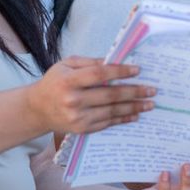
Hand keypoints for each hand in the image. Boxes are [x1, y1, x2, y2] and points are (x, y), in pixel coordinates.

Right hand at [26, 56, 155, 134]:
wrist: (37, 109)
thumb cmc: (54, 82)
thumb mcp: (66, 65)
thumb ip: (90, 62)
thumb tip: (115, 60)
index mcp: (69, 81)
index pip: (99, 74)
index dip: (120, 72)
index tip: (138, 70)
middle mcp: (73, 100)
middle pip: (110, 95)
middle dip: (134, 92)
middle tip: (152, 89)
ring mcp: (77, 117)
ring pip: (111, 111)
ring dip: (133, 107)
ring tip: (149, 103)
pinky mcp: (82, 129)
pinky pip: (107, 123)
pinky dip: (123, 119)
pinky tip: (135, 115)